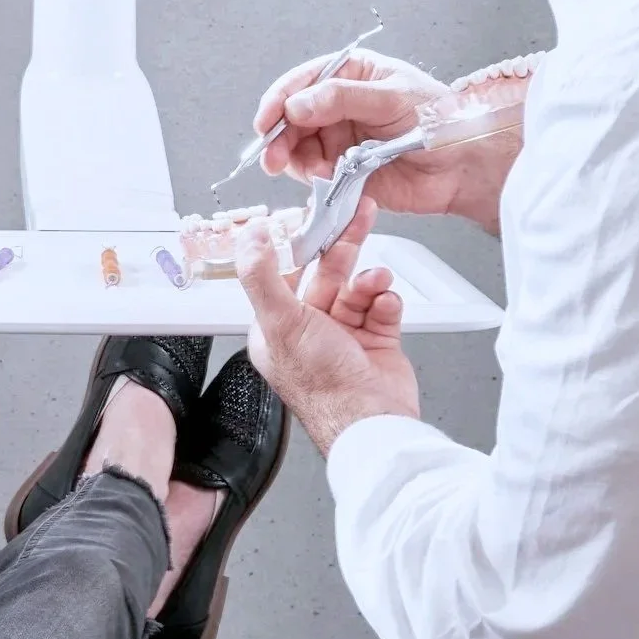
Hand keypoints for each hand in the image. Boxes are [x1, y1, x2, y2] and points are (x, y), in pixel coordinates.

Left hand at [236, 199, 419, 455]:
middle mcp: (310, 331)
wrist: (373, 421)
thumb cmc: (324, 386)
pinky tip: (387, 303)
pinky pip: (383, 306)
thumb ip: (261, 275)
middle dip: (344, 247)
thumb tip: (251, 238)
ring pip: (358, 288)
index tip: (316, 217)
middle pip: (327, 274)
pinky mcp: (377, 342)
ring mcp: (346, 337)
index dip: (302, 244)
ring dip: (369, 279)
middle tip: (359, 218)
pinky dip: (387, 300)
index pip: (287, 273)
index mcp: (278, 328)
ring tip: (377, 279)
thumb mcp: (281, 321)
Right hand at [255, 48, 519, 235]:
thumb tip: (297, 104)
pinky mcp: (343, 171)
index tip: (268, 118)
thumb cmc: (441, 120)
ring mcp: (340, 139)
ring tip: (295, 168)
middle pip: (293, 116)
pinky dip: (309, 177)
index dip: (280, 98)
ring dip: (289, 157)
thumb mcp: (393, 97)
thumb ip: (343, 98)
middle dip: (278, 134)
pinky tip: (322, 178)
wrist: (464, 167)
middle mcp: (340, 105)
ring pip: (297, 146)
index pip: (304, 80)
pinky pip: (313, 173)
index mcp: (353, 74)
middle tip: (272, 153)